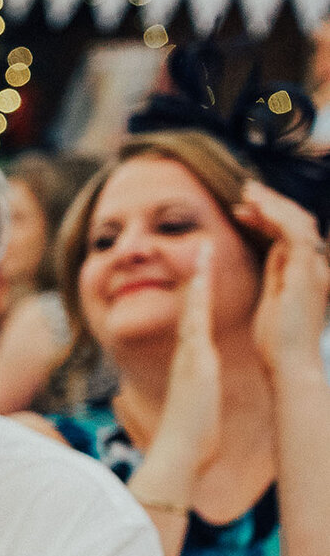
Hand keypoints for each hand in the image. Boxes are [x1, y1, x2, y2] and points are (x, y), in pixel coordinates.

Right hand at [147, 242, 224, 475]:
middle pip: (191, 307)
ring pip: (192, 307)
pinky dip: (198, 296)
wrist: (181, 453)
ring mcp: (189, 355)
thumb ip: (193, 400)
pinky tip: (202, 276)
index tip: (201, 273)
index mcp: (191, 365)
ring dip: (197, 276)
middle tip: (203, 245)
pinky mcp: (195, 359)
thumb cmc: (190, 440)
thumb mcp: (194, 411)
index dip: (197, 297)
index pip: (193, 324)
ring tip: (204, 247)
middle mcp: (187, 355)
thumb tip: (191, 405)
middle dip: (196, 275)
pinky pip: (196, 320)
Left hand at [244, 181, 329, 385]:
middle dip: (272, 204)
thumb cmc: (278, 342)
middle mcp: (315, 267)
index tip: (241, 210)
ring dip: (273, 204)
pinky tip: (257, 208)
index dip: (268, 218)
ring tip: (248, 192)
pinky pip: (295, 234)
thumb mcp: (274, 300)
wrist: (290, 364)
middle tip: (245, 191)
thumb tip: (273, 254)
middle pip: (297, 223)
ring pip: (298, 222)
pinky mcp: (307, 273)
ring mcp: (314, 269)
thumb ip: (277, 275)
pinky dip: (277, 217)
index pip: (290, 235)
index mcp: (306, 273)